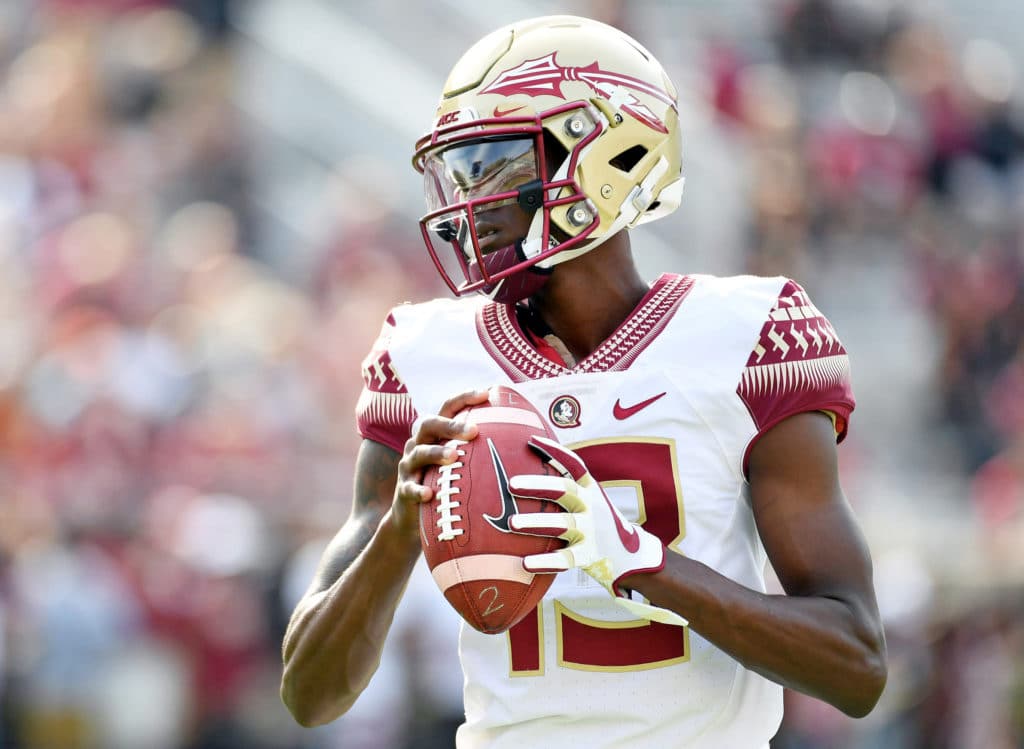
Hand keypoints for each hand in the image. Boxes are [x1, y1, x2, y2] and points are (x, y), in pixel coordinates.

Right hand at [392, 389, 486, 543]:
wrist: (412, 517)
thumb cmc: (445, 483)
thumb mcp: (460, 464)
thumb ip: (482, 450)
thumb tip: (527, 441)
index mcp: (435, 433)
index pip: (448, 408)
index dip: (464, 398)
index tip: (487, 393)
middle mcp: (418, 444)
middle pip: (430, 424)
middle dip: (451, 425)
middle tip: (474, 431)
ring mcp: (409, 466)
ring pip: (419, 453)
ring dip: (437, 454)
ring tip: (455, 457)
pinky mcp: (403, 490)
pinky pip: (409, 488)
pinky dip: (418, 490)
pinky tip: (430, 494)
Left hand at [508, 436, 686, 626]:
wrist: (631, 556)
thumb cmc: (596, 524)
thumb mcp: (588, 501)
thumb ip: (565, 490)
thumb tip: (525, 474)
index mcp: (590, 489)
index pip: (573, 464)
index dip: (554, 451)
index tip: (531, 441)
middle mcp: (592, 506)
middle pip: (565, 490)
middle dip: (538, 486)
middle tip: (511, 484)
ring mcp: (592, 531)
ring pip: (562, 524)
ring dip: (536, 523)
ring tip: (512, 523)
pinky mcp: (589, 555)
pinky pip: (566, 558)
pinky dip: (545, 561)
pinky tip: (525, 563)